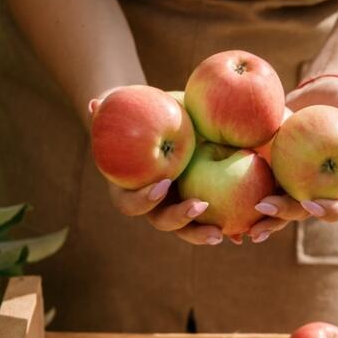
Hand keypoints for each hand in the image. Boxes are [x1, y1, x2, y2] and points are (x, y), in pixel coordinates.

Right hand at [89, 97, 223, 245]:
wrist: (164, 120)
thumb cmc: (138, 112)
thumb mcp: (124, 109)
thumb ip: (108, 109)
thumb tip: (93, 104)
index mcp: (131, 190)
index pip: (131, 203)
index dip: (144, 199)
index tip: (163, 183)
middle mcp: (154, 205)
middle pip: (163, 222)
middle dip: (181, 220)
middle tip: (199, 208)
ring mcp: (176, 207)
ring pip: (188, 229)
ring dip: (202, 234)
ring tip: (221, 234)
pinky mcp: (199, 203)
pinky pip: (211, 220)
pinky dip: (227, 227)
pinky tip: (244, 233)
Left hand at [245, 74, 337, 242]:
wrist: (312, 100)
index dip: (329, 211)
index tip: (312, 203)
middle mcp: (317, 194)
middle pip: (303, 213)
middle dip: (284, 215)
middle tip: (265, 208)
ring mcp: (292, 190)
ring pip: (278, 213)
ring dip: (262, 222)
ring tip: (244, 228)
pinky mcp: (270, 180)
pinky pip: (257, 198)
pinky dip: (243, 209)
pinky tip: (224, 215)